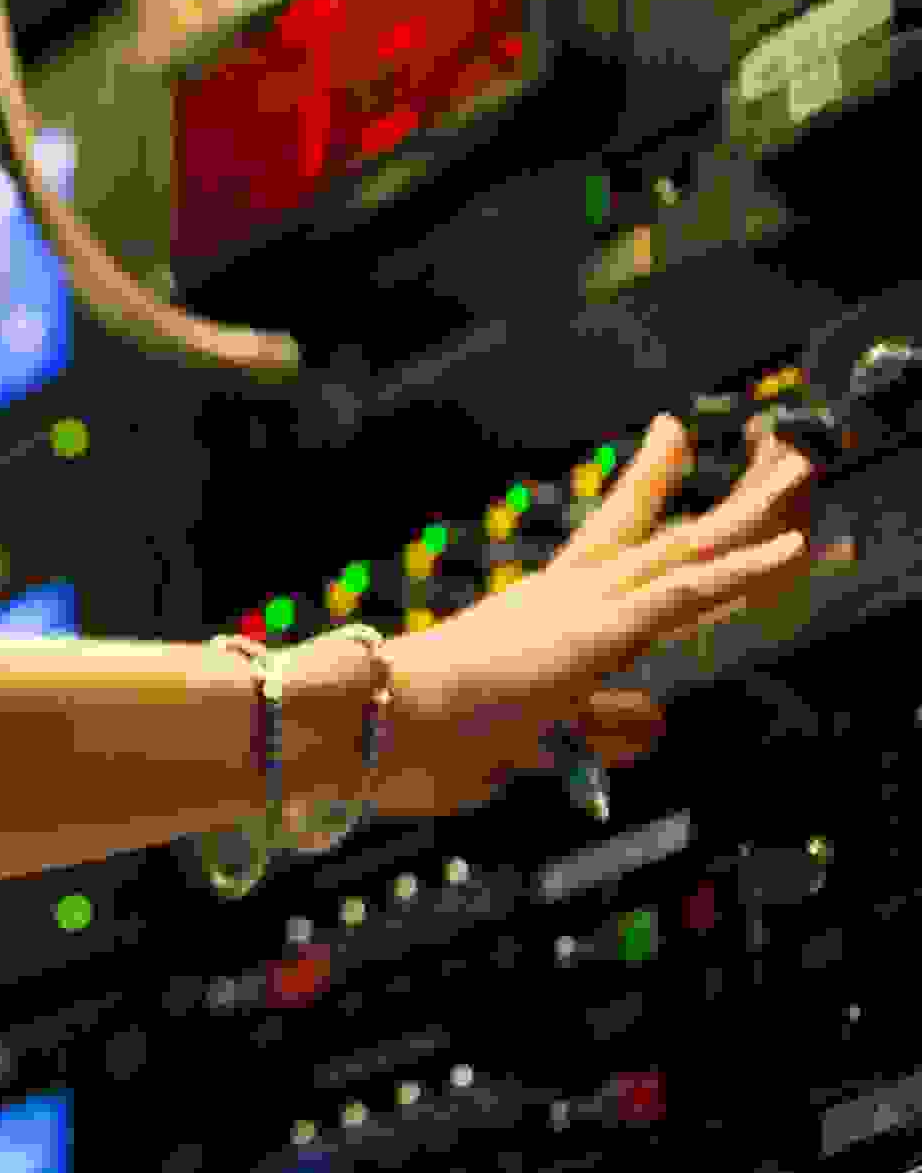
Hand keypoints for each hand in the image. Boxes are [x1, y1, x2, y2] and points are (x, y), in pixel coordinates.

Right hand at [341, 412, 836, 820]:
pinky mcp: (594, 634)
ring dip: (751, 513)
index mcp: (542, 610)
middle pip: (664, 532)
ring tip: (800, 467)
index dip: (645, 485)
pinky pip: (684, 595)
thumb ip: (599, 727)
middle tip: (777, 446)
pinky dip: (741, 572)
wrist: (373, 720)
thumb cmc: (419, 735)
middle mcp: (566, 595)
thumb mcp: (528, 740)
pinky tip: (792, 548)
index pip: (611, 538)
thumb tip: (659, 719)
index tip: (671, 432)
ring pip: (686, 549)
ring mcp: (582, 609)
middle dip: (724, 495)